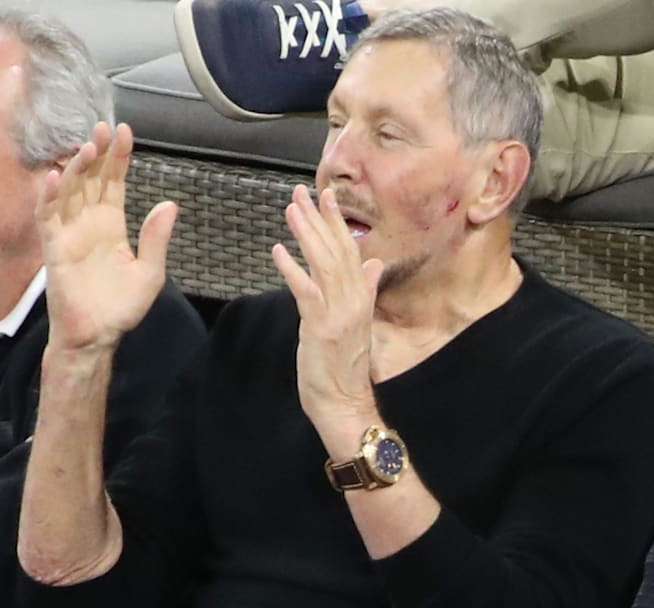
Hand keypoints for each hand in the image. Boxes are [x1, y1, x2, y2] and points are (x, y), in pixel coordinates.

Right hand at [36, 122, 176, 351]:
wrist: (98, 336)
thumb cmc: (121, 306)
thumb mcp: (150, 271)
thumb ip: (156, 238)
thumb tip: (169, 204)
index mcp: (112, 225)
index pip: (113, 183)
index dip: (118, 158)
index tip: (125, 133)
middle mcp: (89, 223)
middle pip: (91, 179)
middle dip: (97, 153)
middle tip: (105, 127)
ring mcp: (69, 233)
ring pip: (70, 192)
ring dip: (76, 168)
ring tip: (87, 146)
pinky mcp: (54, 249)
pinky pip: (48, 217)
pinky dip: (50, 197)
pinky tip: (56, 177)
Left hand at [272, 185, 383, 425]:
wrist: (345, 402)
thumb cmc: (346, 366)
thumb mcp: (359, 322)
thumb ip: (366, 289)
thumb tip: (375, 264)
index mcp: (362, 297)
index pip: (351, 251)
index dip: (338, 222)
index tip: (327, 196)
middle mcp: (354, 300)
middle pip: (337, 251)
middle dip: (320, 219)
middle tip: (303, 191)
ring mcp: (339, 313)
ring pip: (323, 264)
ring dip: (307, 234)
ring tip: (291, 209)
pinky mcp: (321, 327)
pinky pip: (306, 291)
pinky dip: (292, 269)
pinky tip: (278, 250)